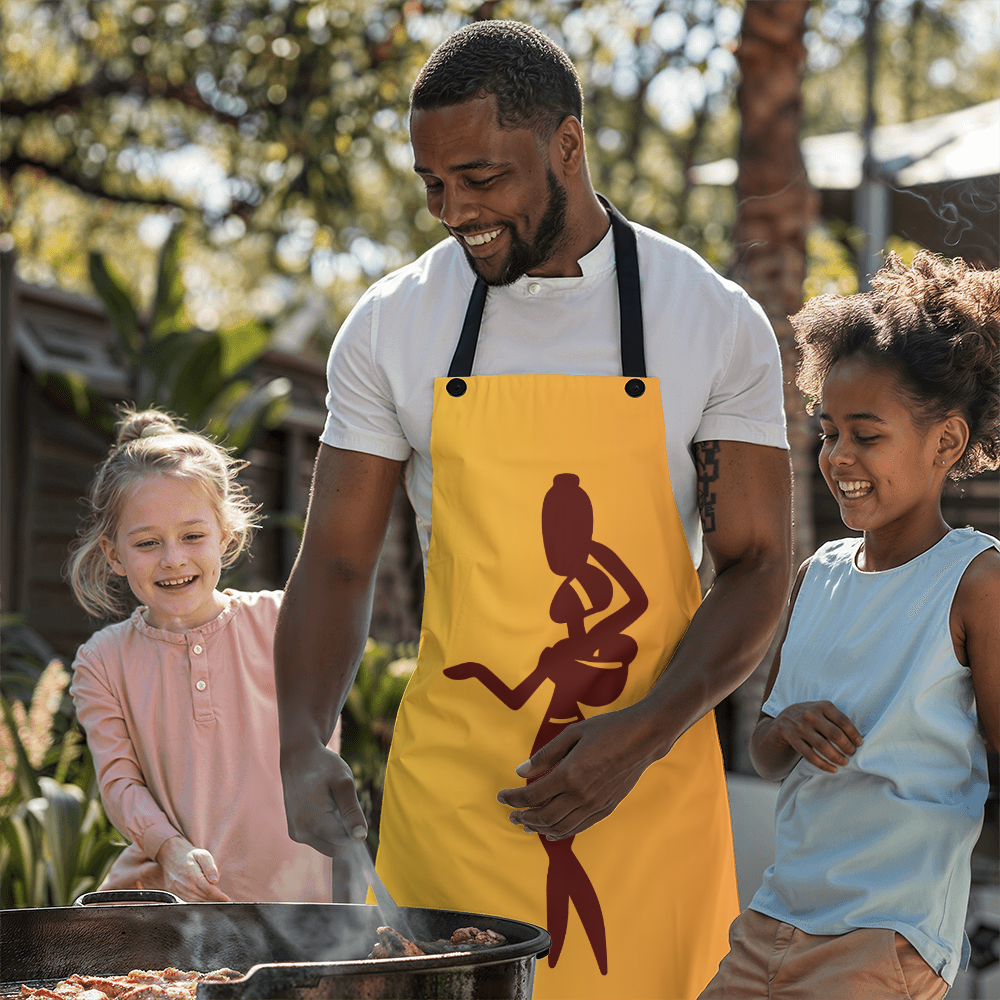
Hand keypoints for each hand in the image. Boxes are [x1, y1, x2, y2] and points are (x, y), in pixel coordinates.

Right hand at [155, 837, 230, 901]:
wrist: (170, 855)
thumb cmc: (189, 855)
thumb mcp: (202, 854)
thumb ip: (210, 867)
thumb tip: (215, 881)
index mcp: (193, 876)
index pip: (209, 890)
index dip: (219, 897)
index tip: (227, 900)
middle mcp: (185, 886)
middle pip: (204, 899)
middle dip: (215, 901)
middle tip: (225, 902)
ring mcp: (179, 892)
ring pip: (196, 903)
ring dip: (207, 904)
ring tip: (217, 903)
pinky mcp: (175, 895)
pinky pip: (188, 904)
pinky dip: (197, 905)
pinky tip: (205, 903)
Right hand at [280, 741, 367, 855]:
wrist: (298, 758)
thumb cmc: (324, 767)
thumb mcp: (344, 784)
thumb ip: (352, 812)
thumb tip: (360, 837)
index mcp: (314, 820)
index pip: (345, 841)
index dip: (355, 828)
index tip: (354, 807)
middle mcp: (301, 832)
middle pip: (336, 847)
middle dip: (345, 831)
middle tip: (342, 803)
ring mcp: (296, 834)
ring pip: (328, 846)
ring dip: (336, 831)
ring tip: (331, 804)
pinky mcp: (295, 833)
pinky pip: (318, 840)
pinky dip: (326, 829)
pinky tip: (324, 807)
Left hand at [496, 709, 652, 839]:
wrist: (643, 738)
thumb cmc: (607, 730)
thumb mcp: (572, 734)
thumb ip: (544, 755)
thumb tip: (520, 772)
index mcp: (570, 774)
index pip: (532, 795)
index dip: (512, 798)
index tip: (501, 797)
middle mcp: (582, 795)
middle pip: (544, 817)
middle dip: (523, 818)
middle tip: (510, 815)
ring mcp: (595, 805)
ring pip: (560, 827)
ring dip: (539, 828)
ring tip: (526, 825)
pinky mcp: (606, 808)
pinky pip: (579, 827)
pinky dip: (561, 832)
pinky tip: (551, 831)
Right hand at [770, 701, 862, 773]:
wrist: (779, 723)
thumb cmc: (805, 718)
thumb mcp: (818, 711)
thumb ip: (833, 718)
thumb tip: (855, 737)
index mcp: (821, 705)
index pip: (843, 721)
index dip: (853, 734)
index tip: (859, 743)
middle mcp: (810, 714)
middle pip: (834, 734)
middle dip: (847, 747)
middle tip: (852, 754)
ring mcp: (799, 726)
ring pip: (823, 746)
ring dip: (836, 757)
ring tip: (844, 762)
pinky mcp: (790, 737)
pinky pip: (810, 755)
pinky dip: (823, 765)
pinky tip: (832, 769)